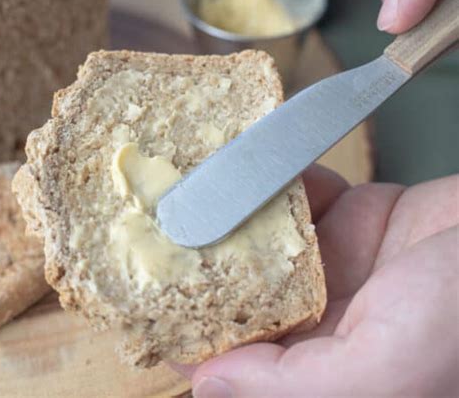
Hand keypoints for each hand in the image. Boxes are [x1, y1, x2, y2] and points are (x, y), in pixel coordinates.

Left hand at [173, 165, 458, 396]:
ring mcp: (340, 266)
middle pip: (247, 291)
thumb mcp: (388, 369)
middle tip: (161, 222)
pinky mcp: (357, 220)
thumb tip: (208, 386)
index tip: (147, 294)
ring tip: (198, 182)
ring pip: (270, 237)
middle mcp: (327, 320)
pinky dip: (284, 179)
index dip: (193, 333)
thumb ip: (294, 387)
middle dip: (206, 259)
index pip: (241, 360)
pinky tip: (260, 161)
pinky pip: (304, 197)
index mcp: (326, 369)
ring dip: (239, 209)